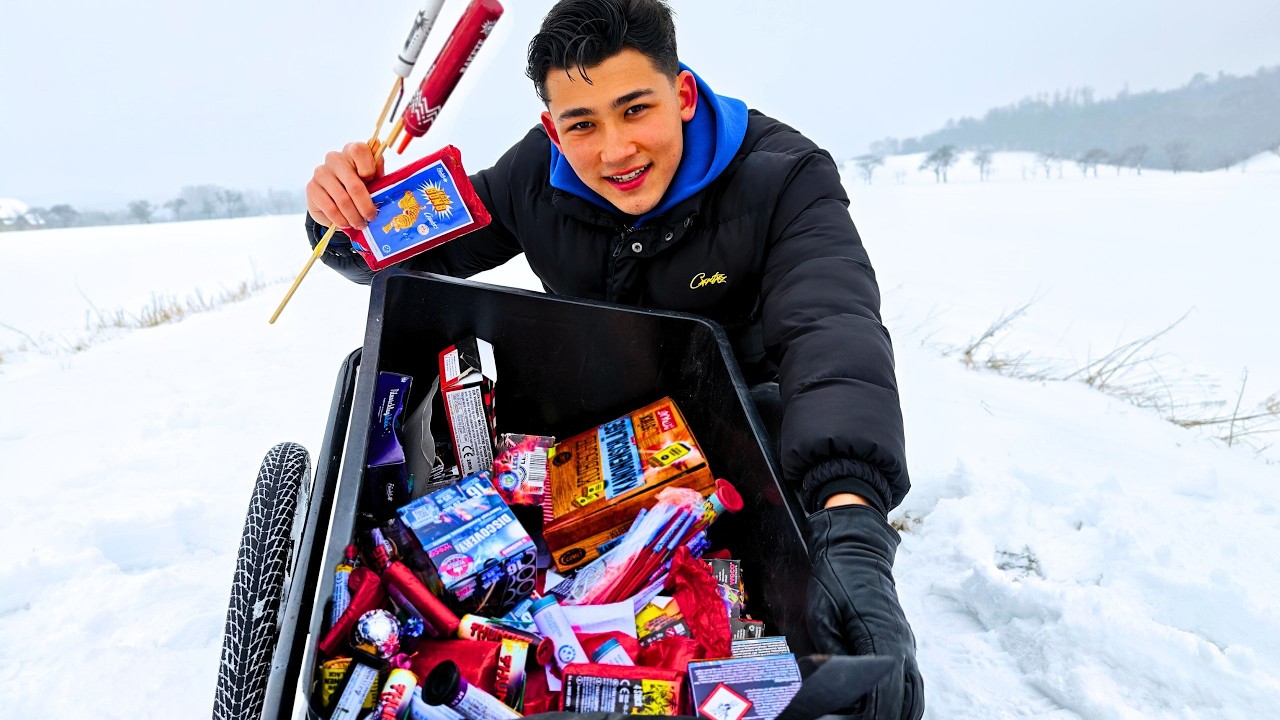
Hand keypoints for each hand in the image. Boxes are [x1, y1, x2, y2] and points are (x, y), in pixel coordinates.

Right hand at [305, 141, 383, 229]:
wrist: (336, 202)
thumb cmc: (360, 188)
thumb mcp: (374, 181)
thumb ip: (379, 175)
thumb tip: (386, 174)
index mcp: (352, 150)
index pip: (360, 150)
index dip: (370, 168)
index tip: (373, 182)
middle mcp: (335, 158)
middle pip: (354, 184)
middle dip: (365, 206)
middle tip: (371, 218)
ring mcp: (321, 172)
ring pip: (342, 200)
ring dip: (354, 217)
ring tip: (360, 225)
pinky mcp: (311, 187)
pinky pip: (330, 208)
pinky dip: (341, 220)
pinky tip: (346, 224)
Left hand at [806, 504, 923, 718]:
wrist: (857, 552)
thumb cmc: (836, 579)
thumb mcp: (821, 615)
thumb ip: (831, 654)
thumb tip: (833, 686)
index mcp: (883, 638)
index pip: (883, 694)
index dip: (866, 715)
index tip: (844, 719)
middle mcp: (902, 646)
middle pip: (904, 703)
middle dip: (881, 717)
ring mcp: (907, 646)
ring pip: (914, 697)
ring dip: (895, 713)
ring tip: (865, 717)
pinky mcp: (904, 645)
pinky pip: (912, 685)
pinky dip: (902, 703)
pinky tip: (882, 709)